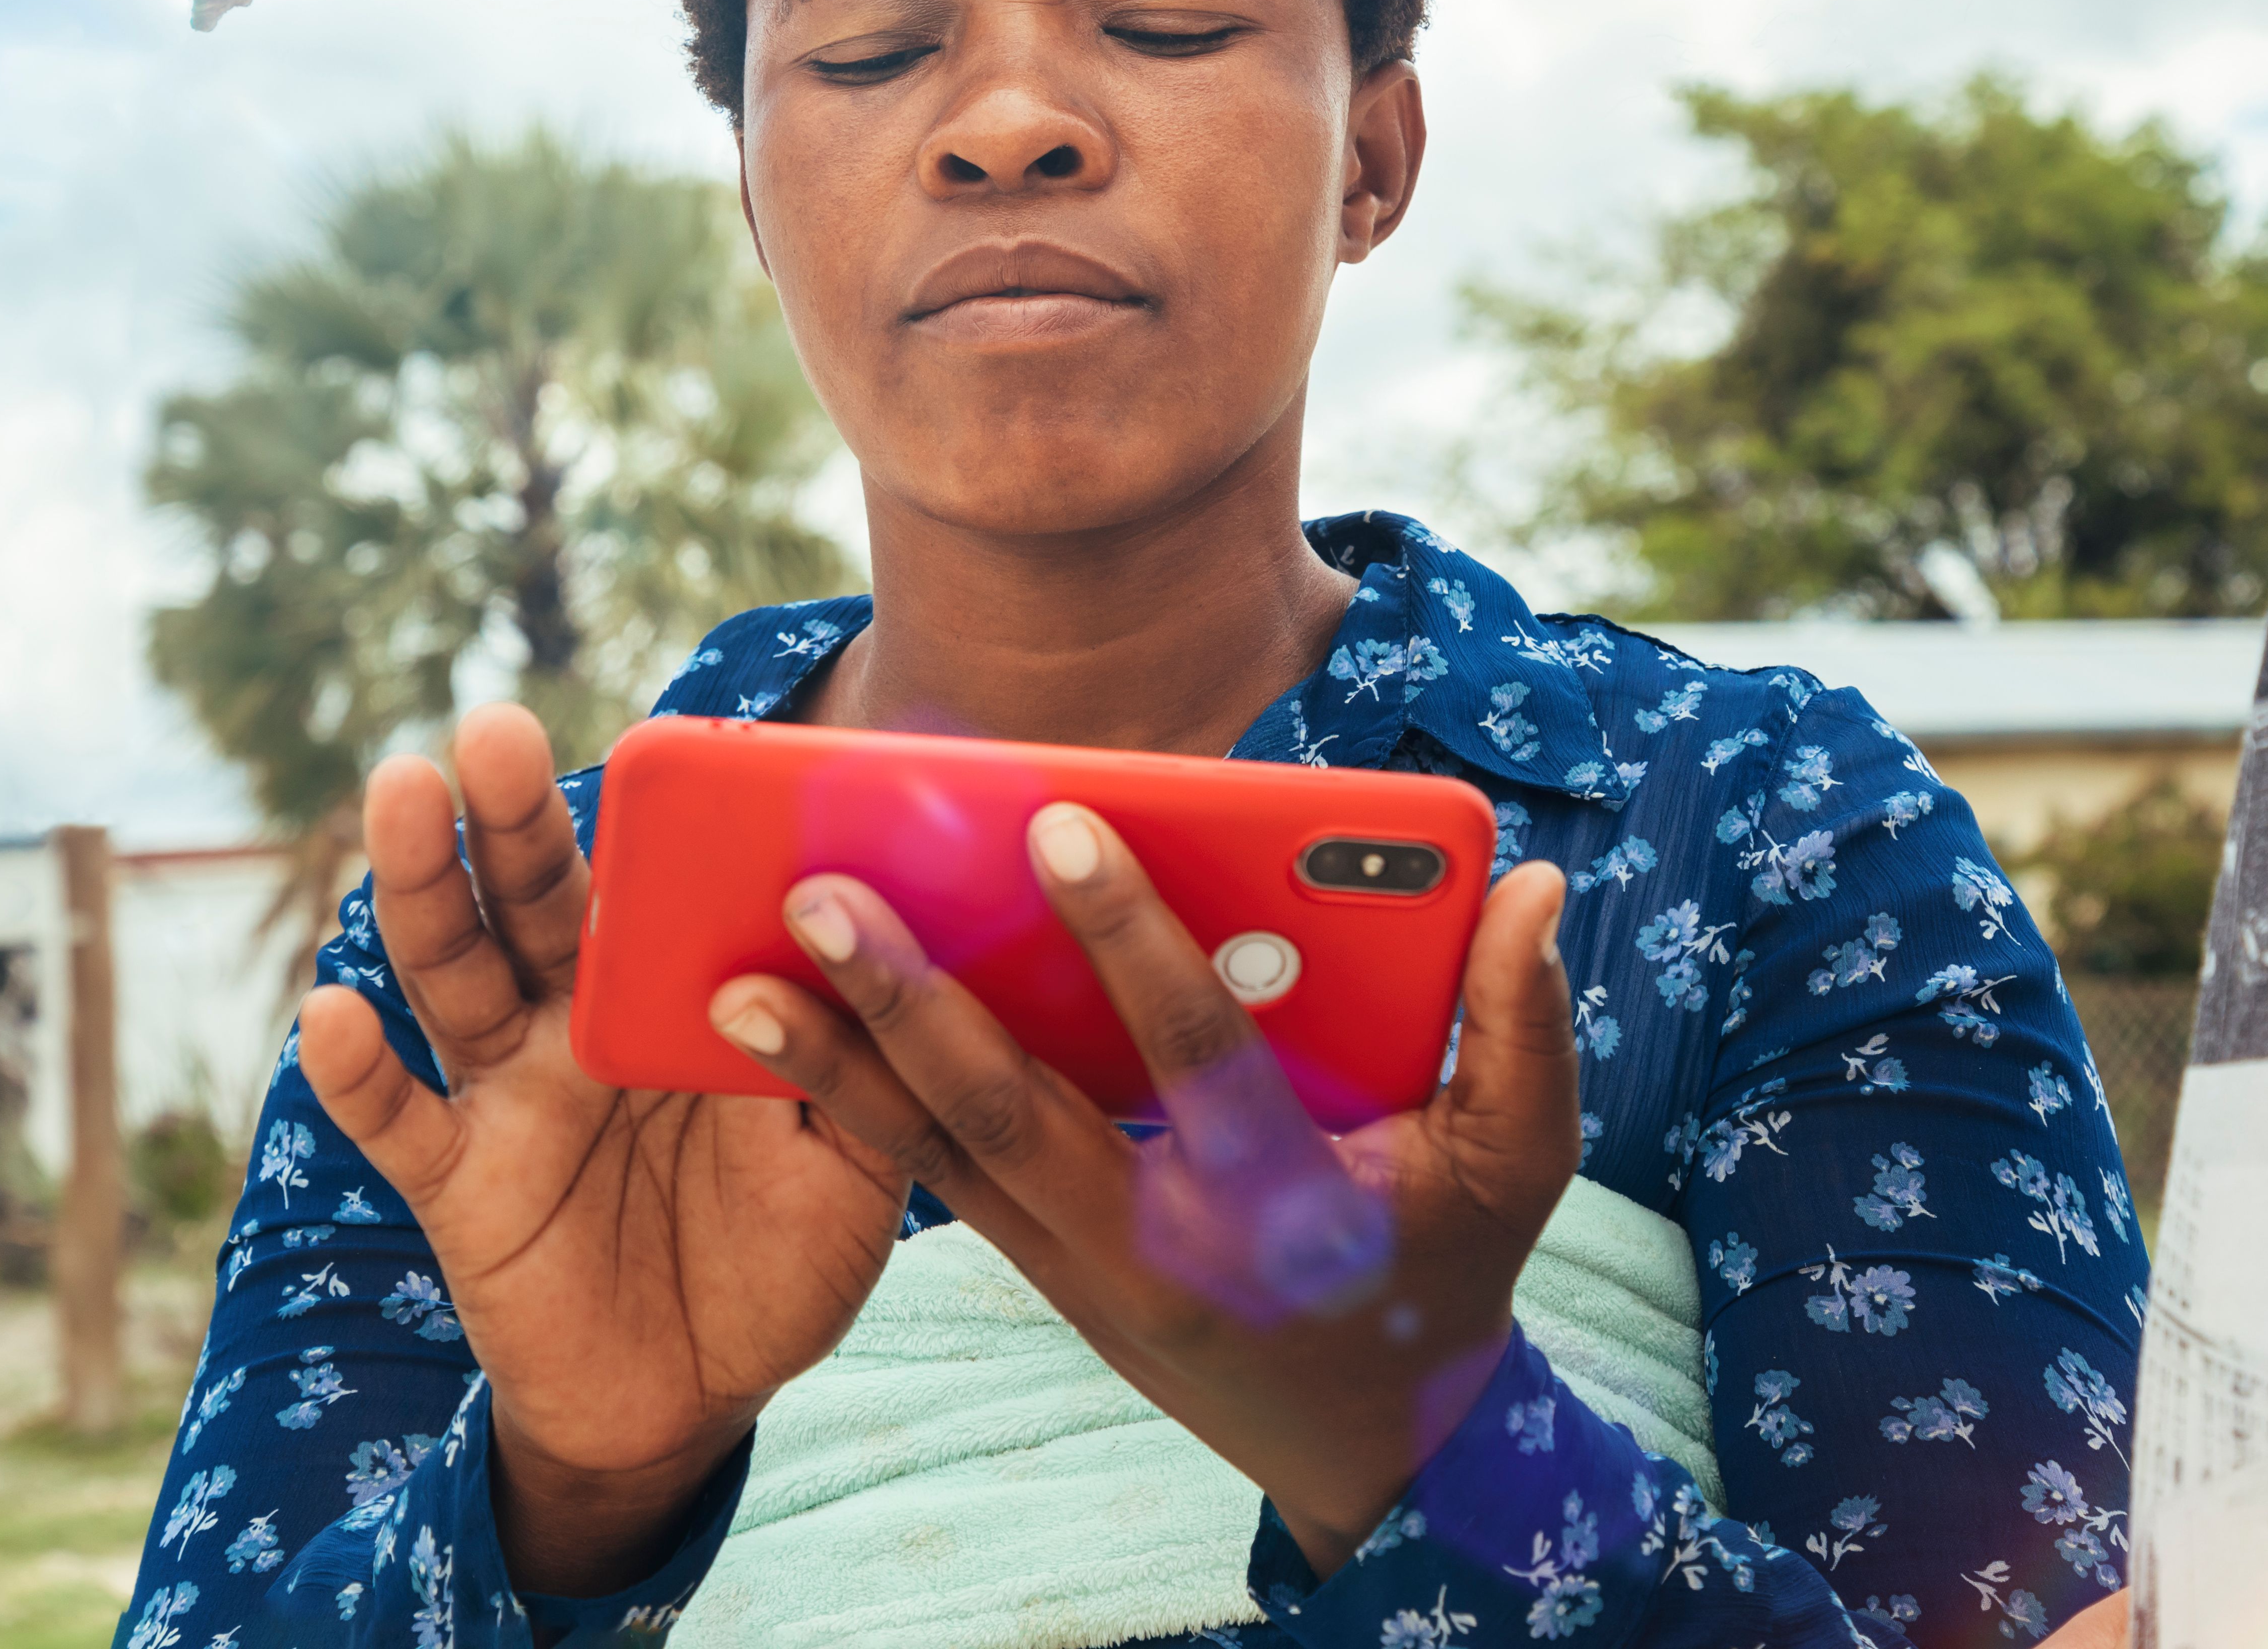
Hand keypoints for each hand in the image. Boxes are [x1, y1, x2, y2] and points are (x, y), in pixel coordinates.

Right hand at [298, 706, 908, 1595]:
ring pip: (454, 974)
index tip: (650, 737)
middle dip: (511, 816)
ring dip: (424, 887)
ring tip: (404, 794)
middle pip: (534, 900)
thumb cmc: (783, 1254)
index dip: (644, 818)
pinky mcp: (462, 1185)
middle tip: (493, 728)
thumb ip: (864, 1060)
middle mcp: (578, 1021)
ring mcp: (512, 1095)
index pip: (647, 884)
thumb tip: (867, 943)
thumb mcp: (857, 1160)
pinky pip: (400, 1122)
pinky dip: (357, 1073)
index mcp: (671, 995)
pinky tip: (334, 1012)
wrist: (704, 1396)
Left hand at [706, 804, 1576, 1577]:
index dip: (1127, 938)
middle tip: (818, 897)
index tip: (1055, 823)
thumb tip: (1533, 888)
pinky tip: (777, 1041)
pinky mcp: (1040, 1272)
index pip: (1190, 1056)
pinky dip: (854, 1110)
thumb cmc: (1449, 1268)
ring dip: (835, 1068)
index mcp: (1278, 1200)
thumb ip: (1522, 1025)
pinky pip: (933, 1184)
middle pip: (1012, 1114)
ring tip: (734, 984)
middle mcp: (1157, 1242)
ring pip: (940, 1160)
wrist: (1372, 1443)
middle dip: (909, 1004)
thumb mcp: (1518, 1162)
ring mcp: (1082, 1270)